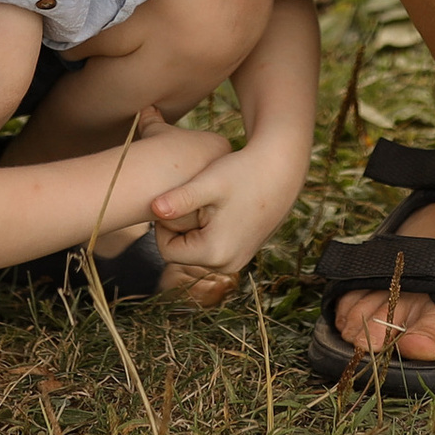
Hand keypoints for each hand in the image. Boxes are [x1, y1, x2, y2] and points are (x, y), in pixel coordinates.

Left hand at [145, 142, 308, 307]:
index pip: (167, 251)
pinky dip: (208, 230)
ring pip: (197, 250)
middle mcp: (228, 265)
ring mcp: (238, 261)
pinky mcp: (243, 253)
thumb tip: (154, 209)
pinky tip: (216, 206)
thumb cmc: (243, 171)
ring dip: (194, 229)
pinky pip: (213, 247)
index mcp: (215, 253)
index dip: (164, 225)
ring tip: (204, 201)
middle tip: (190, 199)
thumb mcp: (209, 182)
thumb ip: (181, 198)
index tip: (175, 200)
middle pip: (183, 254)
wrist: (280, 169)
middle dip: (180, 229)